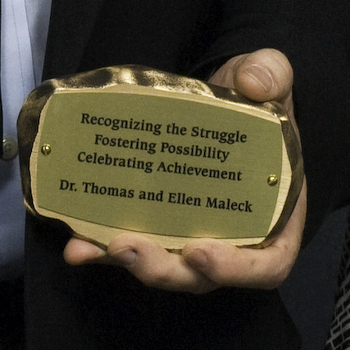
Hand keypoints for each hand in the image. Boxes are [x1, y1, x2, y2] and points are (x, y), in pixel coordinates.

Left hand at [63, 49, 306, 294]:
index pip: (266, 265)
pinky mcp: (155, 226)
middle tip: (129, 246)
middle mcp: (232, 238)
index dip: (235, 269)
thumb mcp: (271, 77)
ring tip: (90, 245)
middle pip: (201, 276)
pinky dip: (102, 247)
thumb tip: (256, 84)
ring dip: (127, 262)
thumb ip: (271, 74)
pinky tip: (76, 242)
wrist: (222, 99)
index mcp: (273, 217)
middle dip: (164, 269)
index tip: (200, 251)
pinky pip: (130, 245)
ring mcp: (189, 235)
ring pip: (162, 266)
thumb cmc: (256, 101)